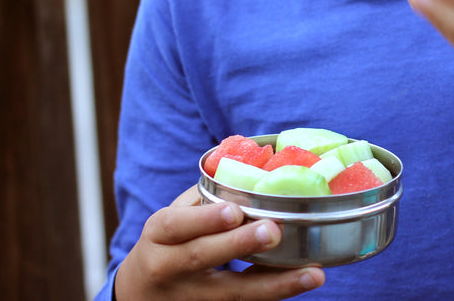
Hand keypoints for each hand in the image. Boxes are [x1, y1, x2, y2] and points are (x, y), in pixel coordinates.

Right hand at [114, 185, 324, 299]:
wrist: (142, 294)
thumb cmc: (169, 243)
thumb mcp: (174, 218)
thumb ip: (206, 198)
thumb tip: (255, 165)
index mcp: (159, 236)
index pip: (176, 226)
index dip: (204, 219)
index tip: (234, 210)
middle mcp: (168, 268)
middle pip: (202, 258)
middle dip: (239, 244)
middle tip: (274, 231)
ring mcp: (189, 298)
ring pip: (232, 294)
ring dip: (275, 284)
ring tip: (312, 275)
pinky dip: (274, 295)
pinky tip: (302, 283)